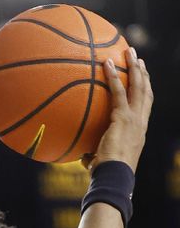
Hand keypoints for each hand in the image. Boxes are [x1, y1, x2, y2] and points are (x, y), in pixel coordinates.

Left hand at [82, 49, 152, 172]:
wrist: (113, 176)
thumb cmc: (105, 174)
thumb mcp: (100, 161)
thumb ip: (92, 155)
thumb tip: (81, 156)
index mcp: (138, 131)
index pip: (144, 105)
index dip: (144, 90)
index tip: (141, 77)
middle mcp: (140, 122)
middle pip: (145, 91)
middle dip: (142, 72)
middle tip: (138, 57)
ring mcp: (134, 119)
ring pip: (138, 86)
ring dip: (134, 66)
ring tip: (128, 50)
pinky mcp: (123, 118)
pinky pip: (118, 92)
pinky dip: (114, 76)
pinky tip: (107, 63)